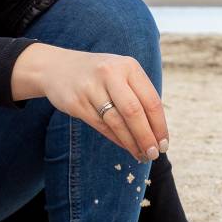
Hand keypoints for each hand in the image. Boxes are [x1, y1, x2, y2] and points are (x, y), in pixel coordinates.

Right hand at [13, 43, 167, 159]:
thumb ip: (139, 96)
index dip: (159, 125)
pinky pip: (101, 126)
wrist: (57, 68)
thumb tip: (158, 132)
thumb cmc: (100, 76)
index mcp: (128, 66)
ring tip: (141, 155)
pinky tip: (126, 146)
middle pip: (134, 112)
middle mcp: (110, 74)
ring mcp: (91, 88)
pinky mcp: (76, 102)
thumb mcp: (122, 75)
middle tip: (154, 154)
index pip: (151, 100)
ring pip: (116, 122)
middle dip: (146, 137)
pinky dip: (116, 139)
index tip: (164, 143)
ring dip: (131, 142)